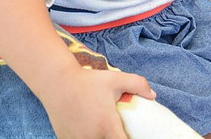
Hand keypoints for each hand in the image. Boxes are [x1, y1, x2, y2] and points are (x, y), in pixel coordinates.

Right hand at [39, 66, 154, 138]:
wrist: (57, 82)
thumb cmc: (88, 81)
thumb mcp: (116, 79)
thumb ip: (138, 84)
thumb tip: (153, 96)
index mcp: (107, 126)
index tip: (131, 135)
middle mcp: (92, 138)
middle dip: (115, 137)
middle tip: (119, 130)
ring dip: (100, 137)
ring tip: (104, 128)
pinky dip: (87, 137)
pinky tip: (89, 129)